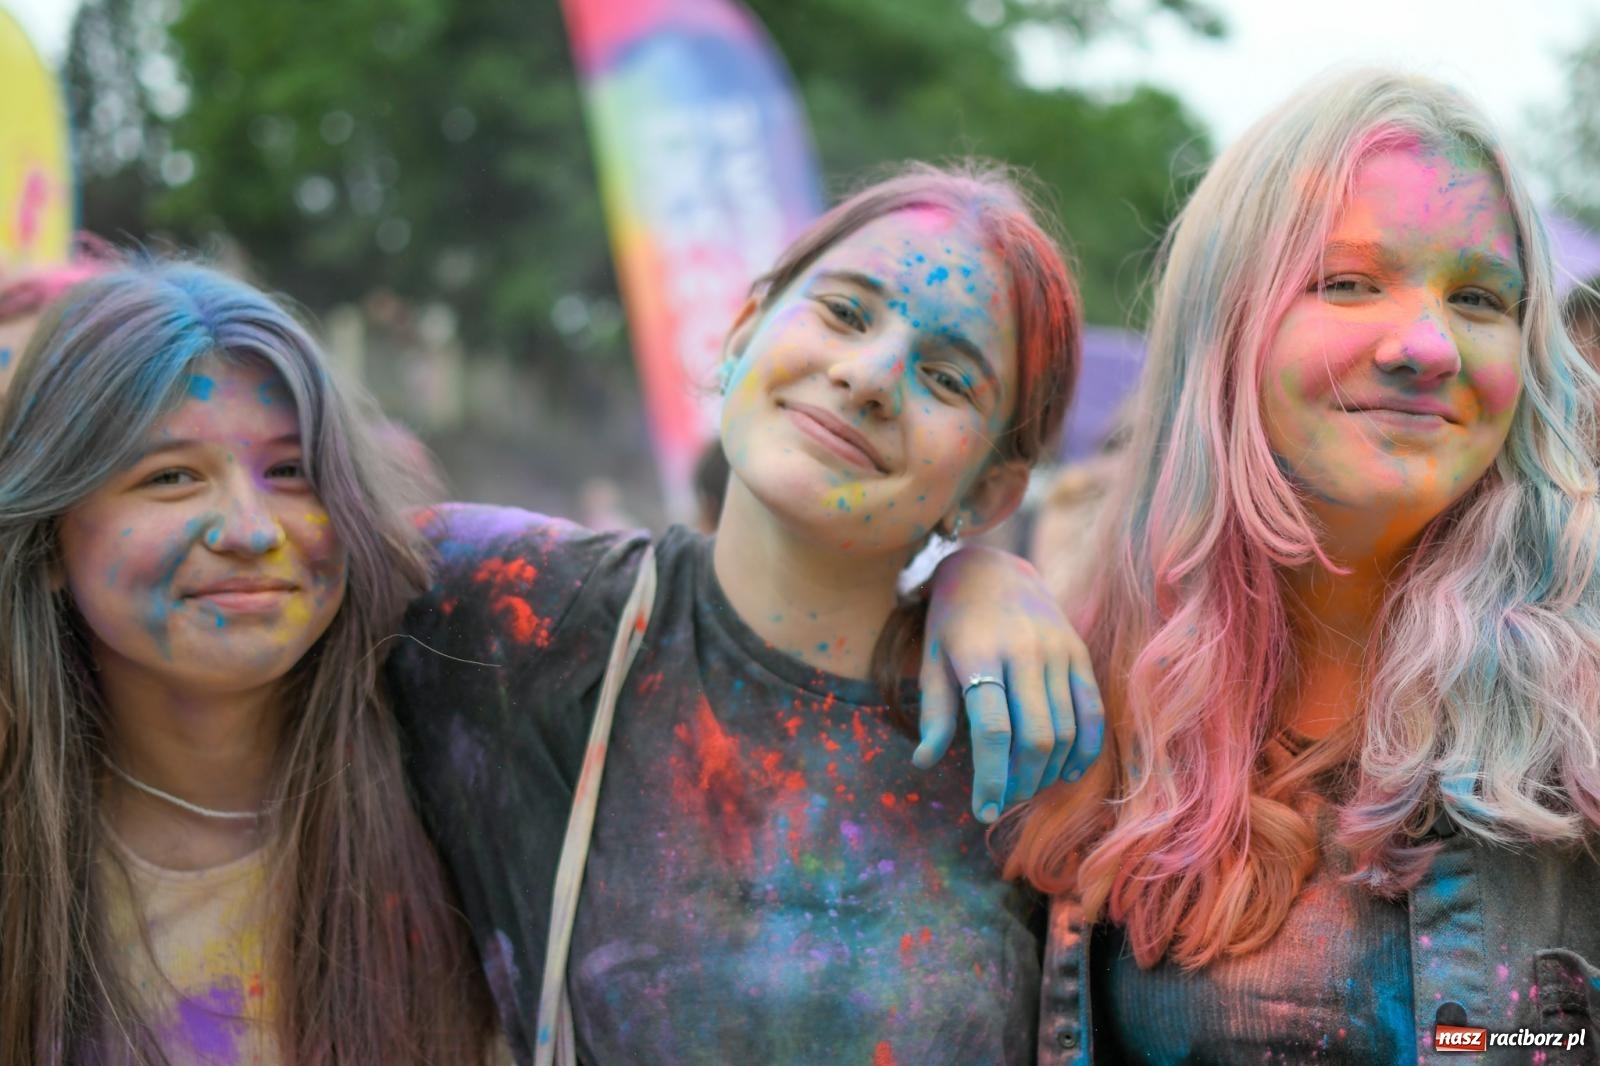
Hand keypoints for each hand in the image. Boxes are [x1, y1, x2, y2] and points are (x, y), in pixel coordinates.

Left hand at [914, 545, 1103, 822]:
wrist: (992, 568)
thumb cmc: (952, 621)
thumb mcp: (932, 659)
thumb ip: (934, 712)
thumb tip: (924, 762)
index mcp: (980, 654)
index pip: (993, 731)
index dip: (992, 778)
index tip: (984, 811)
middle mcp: (1024, 651)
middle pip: (1036, 737)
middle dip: (1021, 781)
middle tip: (1004, 800)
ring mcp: (1057, 651)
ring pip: (1065, 729)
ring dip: (1048, 771)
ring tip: (1026, 788)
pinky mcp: (1078, 653)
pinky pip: (1091, 710)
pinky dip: (1084, 748)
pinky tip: (1066, 772)